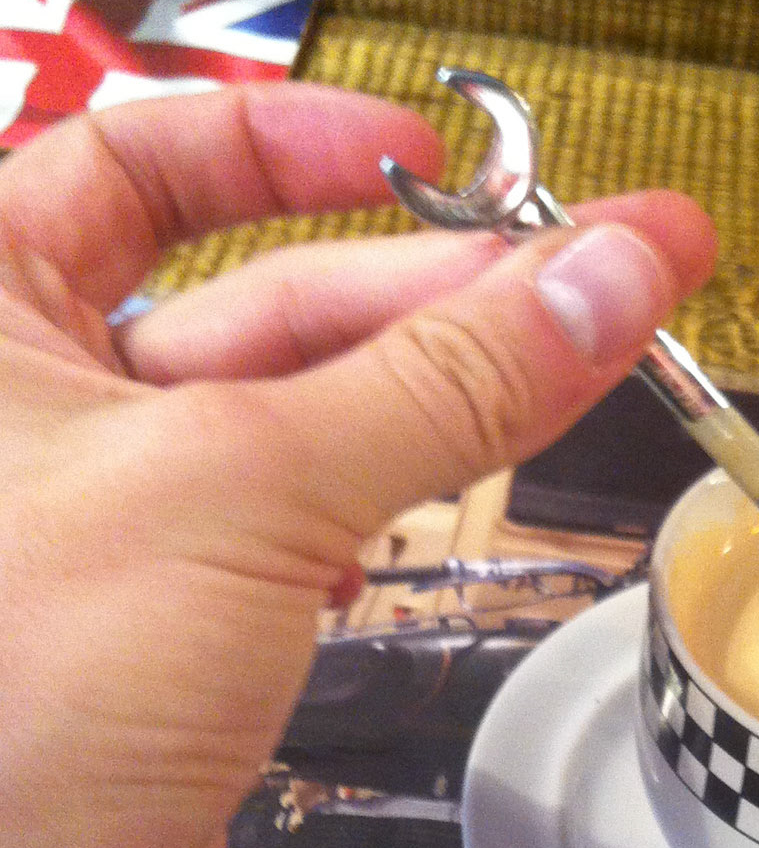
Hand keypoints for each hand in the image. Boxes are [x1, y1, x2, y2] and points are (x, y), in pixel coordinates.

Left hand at [0, 84, 715, 847]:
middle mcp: (36, 408)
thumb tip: (610, 273)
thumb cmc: (18, 706)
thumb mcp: (246, 494)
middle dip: (427, 291)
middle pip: (256, 299)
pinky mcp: (167, 643)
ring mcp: (107, 533)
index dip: (292, 141)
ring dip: (420, 408)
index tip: (433, 158)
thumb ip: (443, 380)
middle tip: (600, 287)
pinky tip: (430, 525)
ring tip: (562, 383)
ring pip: (290, 430)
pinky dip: (373, 522)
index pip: (139, 156)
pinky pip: (293, 542)